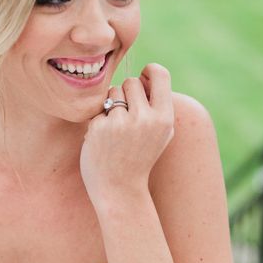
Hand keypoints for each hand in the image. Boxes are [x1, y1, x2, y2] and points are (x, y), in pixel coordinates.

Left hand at [80, 63, 173, 209]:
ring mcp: (121, 123)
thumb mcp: (162, 134)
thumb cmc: (141, 158)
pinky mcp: (100, 127)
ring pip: (112, 92)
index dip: (149, 71)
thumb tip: (146, 74)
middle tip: (126, 114)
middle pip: (131, 82)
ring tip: (116, 128)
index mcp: (164, 118)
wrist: (120, 190)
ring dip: (111, 105)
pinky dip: (99, 121)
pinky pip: (98, 109)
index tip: (142, 80)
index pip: (160, 73)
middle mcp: (145, 118)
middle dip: (126, 93)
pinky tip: (104, 140)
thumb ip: (159, 105)